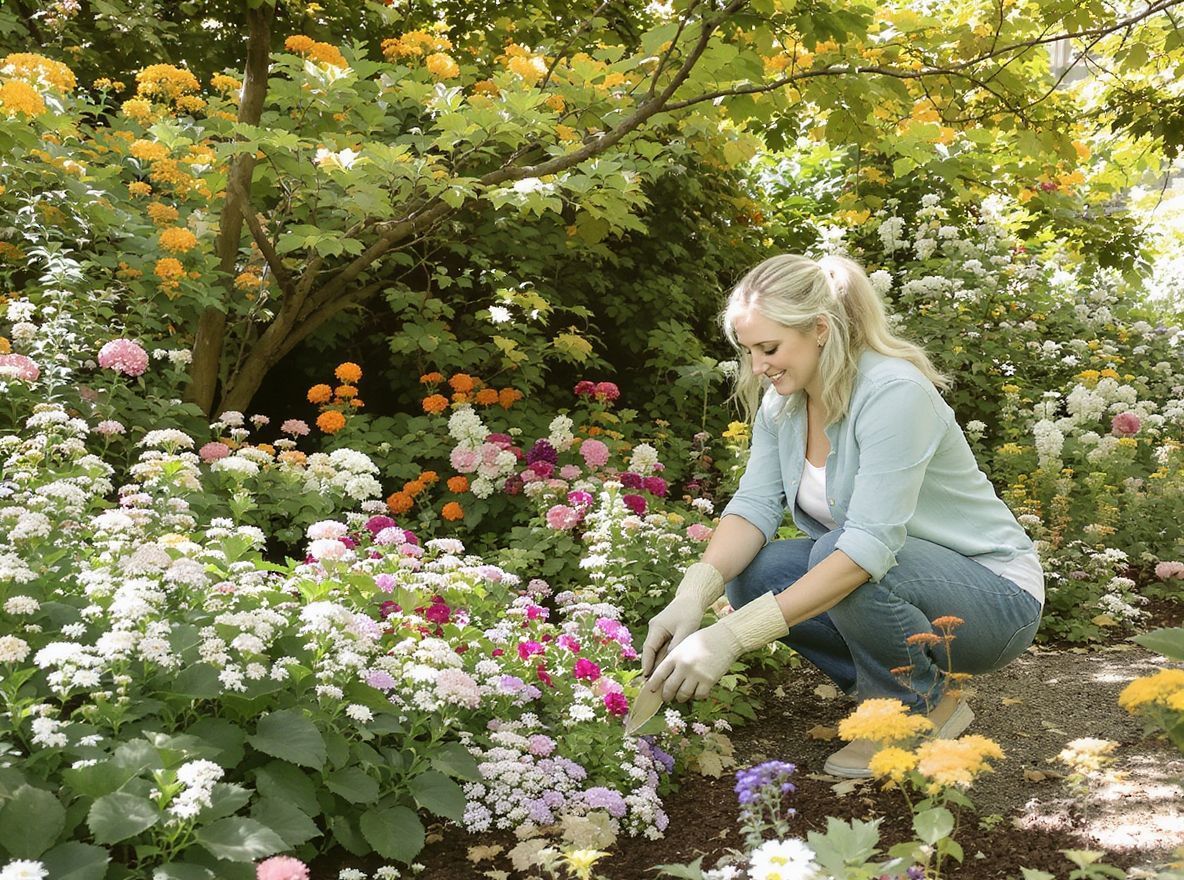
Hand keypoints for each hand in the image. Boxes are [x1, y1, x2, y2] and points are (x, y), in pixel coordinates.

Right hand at [641, 562, 724, 676]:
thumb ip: (677, 645)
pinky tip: (668, 669)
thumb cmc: (690, 612)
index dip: (647, 664)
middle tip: (652, 684)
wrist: (692, 598)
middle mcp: (654, 629)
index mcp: (656, 627)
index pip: (648, 649)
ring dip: (657, 663)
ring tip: (659, 680)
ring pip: (656, 651)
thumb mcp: (685, 629)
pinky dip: (663, 657)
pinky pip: (662, 647)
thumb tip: (669, 661)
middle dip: (651, 667)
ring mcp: (659, 630)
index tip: (647, 677)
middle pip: (650, 652)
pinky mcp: (665, 632)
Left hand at [647, 622, 741, 702]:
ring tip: (680, 697)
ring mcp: (696, 674)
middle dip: (666, 695)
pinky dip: (696, 696)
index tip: (650, 689)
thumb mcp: (684, 644)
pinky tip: (696, 692)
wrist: (725, 638)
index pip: (659, 674)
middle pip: (670, 687)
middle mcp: (684, 666)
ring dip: (680, 697)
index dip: (653, 684)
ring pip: (683, 694)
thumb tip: (665, 674)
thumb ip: (675, 657)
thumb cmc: (704, 639)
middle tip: (666, 698)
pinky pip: (698, 695)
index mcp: (676, 655)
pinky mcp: (709, 681)